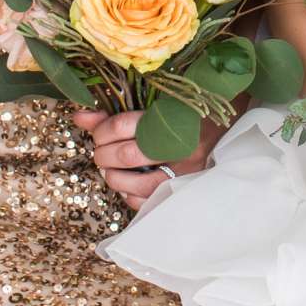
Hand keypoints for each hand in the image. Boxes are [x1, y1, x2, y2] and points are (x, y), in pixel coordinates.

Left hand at [74, 108, 225, 213]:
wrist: (226, 114)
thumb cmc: (183, 106)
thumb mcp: (152, 102)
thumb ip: (115, 112)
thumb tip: (79, 116)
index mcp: (171, 113)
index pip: (122, 125)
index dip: (101, 130)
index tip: (99, 132)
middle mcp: (182, 143)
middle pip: (127, 155)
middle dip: (103, 155)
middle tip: (101, 152)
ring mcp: (188, 169)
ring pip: (139, 184)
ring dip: (115, 178)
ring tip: (111, 170)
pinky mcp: (190, 187)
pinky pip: (153, 203)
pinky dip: (132, 197)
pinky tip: (128, 186)